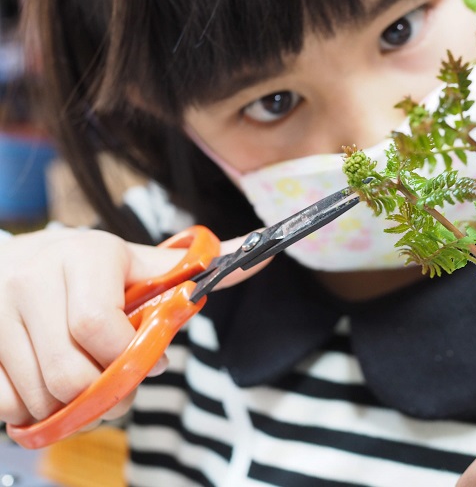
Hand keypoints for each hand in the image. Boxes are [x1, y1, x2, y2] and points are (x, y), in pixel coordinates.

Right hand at [0, 228, 269, 428]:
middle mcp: (33, 279)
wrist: (20, 258)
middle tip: (120, 389)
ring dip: (72, 406)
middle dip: (105, 394)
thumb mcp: (140, 261)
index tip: (148, 360)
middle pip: (69, 371)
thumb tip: (260, 256)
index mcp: (85, 256)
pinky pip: (6, 403)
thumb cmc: (92, 266)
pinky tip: (51, 389)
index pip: (97, 325)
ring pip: (39, 393)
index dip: (126, 357)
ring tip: (89, 386)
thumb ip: (194, 268)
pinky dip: (35, 410)